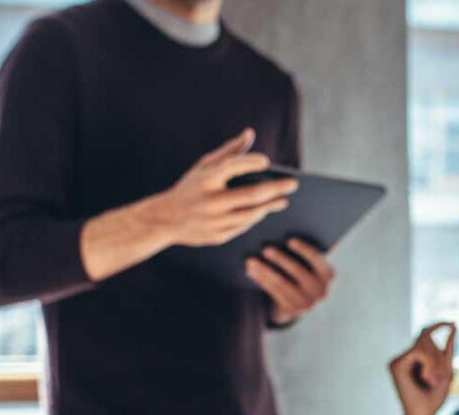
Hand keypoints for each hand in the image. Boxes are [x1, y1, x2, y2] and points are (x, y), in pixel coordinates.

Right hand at [138, 128, 297, 248]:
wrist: (164, 219)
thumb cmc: (190, 188)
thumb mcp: (204, 166)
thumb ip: (230, 151)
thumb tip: (250, 133)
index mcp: (206, 179)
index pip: (233, 166)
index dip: (251, 163)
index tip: (267, 162)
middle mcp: (211, 201)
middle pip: (252, 195)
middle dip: (277, 189)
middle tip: (293, 184)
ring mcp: (214, 221)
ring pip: (252, 214)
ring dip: (270, 206)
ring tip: (283, 199)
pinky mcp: (217, 236)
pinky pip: (243, 227)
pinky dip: (255, 218)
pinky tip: (265, 211)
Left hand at [246, 237, 334, 325]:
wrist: (300, 302)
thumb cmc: (302, 271)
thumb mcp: (309, 264)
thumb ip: (305, 252)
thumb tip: (283, 231)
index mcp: (328, 274)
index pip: (317, 259)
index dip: (304, 250)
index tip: (289, 240)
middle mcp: (321, 290)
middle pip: (297, 271)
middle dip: (280, 259)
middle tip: (265, 249)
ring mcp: (307, 303)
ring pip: (282, 283)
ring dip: (264, 270)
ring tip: (250, 260)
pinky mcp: (292, 310)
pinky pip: (273, 292)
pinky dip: (261, 280)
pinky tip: (251, 271)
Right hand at [388, 322, 455, 414]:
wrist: (423, 414)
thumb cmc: (434, 397)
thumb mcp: (446, 370)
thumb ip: (448, 349)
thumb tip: (454, 326)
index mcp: (416, 358)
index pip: (425, 334)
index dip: (438, 325)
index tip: (453, 323)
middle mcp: (405, 357)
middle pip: (426, 337)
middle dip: (438, 355)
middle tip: (438, 378)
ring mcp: (399, 360)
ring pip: (423, 344)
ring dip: (435, 362)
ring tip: (431, 380)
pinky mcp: (395, 365)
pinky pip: (419, 352)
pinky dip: (428, 364)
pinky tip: (426, 378)